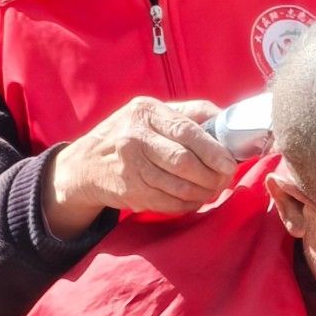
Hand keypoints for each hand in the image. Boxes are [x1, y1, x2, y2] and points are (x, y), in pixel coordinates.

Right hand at [42, 97, 239, 237]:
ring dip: (203, 192)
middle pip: (184, 161)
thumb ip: (190, 113)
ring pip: (178, 186)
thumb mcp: (153, 113)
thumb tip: (229, 120)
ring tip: (213, 189)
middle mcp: (134, 137)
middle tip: (225, 178)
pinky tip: (195, 199)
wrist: (86, 164)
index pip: (186, 131)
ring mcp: (129, 166)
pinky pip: (168, 203)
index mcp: (146, 111)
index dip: (213, 150)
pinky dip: (188, 204)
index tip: (229, 162)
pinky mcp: (129, 190)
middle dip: (211, 174)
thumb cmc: (131, 133)